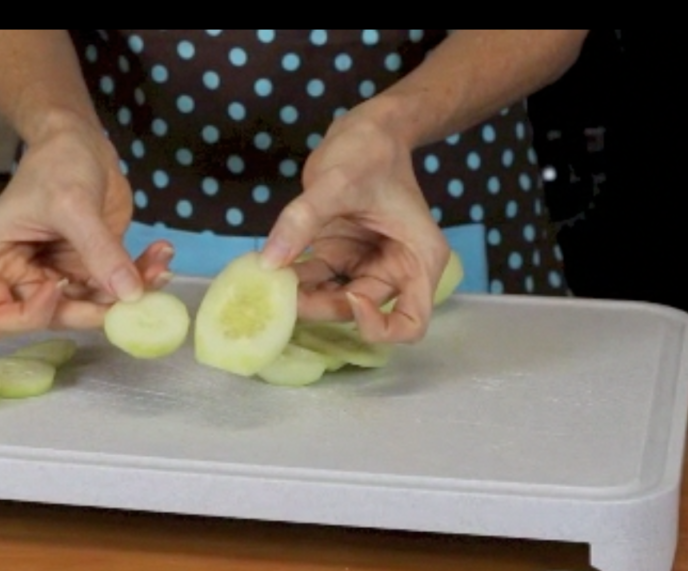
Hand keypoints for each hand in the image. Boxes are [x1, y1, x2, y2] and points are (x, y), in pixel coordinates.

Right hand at [0, 121, 173, 339]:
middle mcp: (19, 278)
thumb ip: (99, 250)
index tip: (61, 286)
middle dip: (95, 309)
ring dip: (128, 295)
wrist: (82, 142)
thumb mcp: (73, 203)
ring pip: (91, 310)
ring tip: (159, 267)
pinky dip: (140, 280)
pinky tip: (160, 256)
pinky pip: (113, 292)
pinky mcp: (87, 272)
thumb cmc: (58, 162)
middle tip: (132, 292)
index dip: (30, 316)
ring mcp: (55, 277)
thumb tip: (130, 295)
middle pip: (52, 319)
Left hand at [260, 106, 451, 343]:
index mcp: (419, 259)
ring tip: (269, 282)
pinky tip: (268, 267)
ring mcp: (367, 266)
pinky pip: (317, 281)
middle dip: (324, 308)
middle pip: (363, 315)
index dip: (379, 326)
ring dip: (304, 297)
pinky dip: (295, 279)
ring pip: (334, 302)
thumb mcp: (336, 183)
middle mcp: (397, 270)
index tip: (348, 295)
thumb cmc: (369, 150)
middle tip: (283, 294)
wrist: (365, 127)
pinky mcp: (341, 257)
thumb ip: (302, 221)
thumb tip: (268, 262)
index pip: (412, 323)